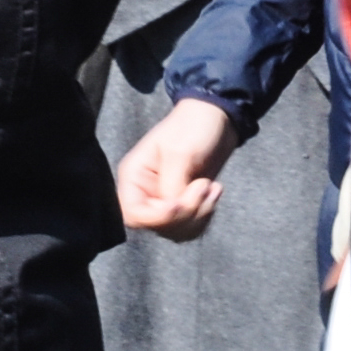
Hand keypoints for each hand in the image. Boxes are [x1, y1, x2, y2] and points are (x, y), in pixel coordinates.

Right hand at [116, 99, 235, 235]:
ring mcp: (164, 201)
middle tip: (205, 187)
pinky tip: (214, 192)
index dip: (158, 218)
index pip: (133, 214)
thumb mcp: (180, 153)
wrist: (217, 120)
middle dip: (186, 215)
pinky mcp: (184, 205)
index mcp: (134, 177)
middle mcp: (145, 193)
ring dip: (200, 216)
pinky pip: (190, 228)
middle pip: (157, 226)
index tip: (180, 204)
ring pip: (175, 231)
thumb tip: (172, 211)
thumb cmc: (192, 128)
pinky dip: (206, 217)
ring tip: (213, 188)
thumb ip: (172, 185)